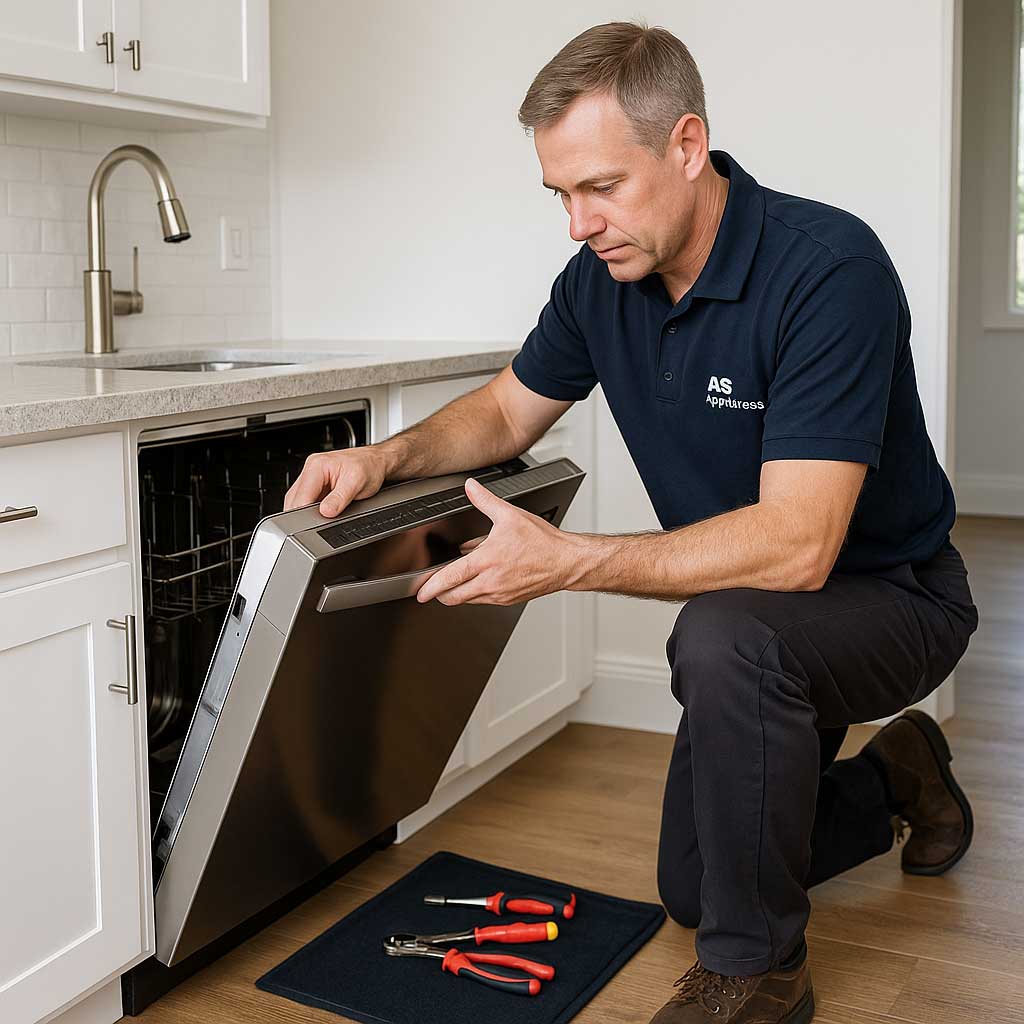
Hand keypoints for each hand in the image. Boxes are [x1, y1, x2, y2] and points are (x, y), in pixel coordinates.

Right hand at [283, 446, 388, 516]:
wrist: (376, 461)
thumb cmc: (369, 466)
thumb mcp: (357, 483)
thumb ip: (339, 498)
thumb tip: (325, 512)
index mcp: (317, 465)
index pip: (301, 495)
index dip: (304, 512)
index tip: (311, 523)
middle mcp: (311, 469)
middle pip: (295, 499)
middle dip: (303, 513)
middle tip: (319, 521)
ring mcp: (312, 477)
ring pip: (299, 500)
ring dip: (307, 511)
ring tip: (323, 514)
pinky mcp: (316, 484)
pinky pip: (307, 500)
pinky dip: (312, 508)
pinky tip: (323, 511)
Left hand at [415, 477, 576, 605]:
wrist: (566, 562)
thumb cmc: (543, 542)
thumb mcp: (510, 515)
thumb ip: (485, 500)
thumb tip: (470, 487)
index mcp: (486, 561)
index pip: (450, 578)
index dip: (431, 587)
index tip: (420, 592)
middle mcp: (490, 581)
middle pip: (453, 597)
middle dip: (439, 594)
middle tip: (432, 588)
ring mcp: (499, 594)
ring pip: (468, 600)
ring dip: (458, 593)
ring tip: (458, 579)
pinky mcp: (508, 600)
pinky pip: (484, 600)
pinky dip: (476, 593)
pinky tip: (480, 579)